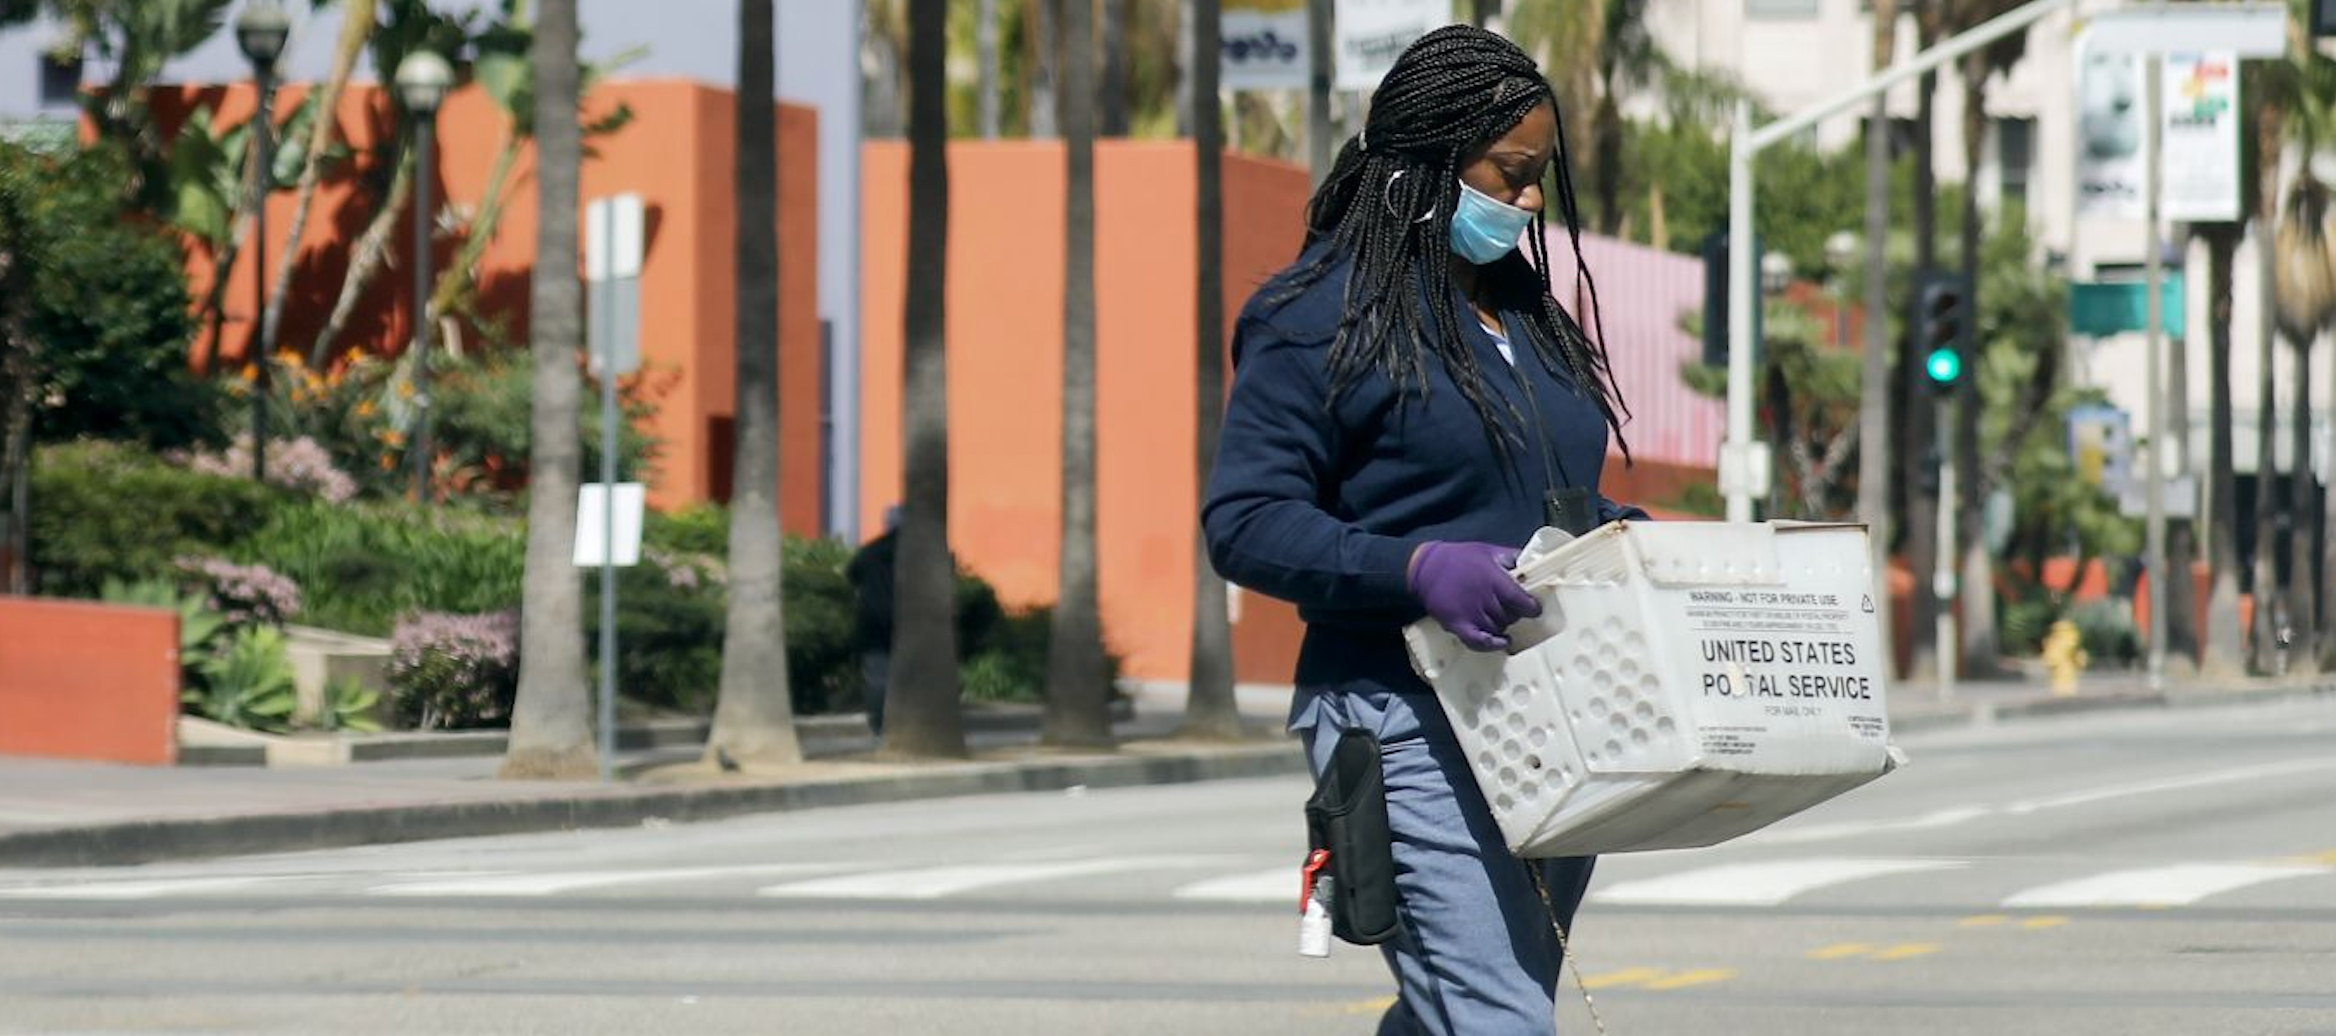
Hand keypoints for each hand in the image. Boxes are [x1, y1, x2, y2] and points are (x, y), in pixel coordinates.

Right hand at [1407, 541, 1540, 651]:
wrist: (1426, 568)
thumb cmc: (1460, 558)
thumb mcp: (1488, 551)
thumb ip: (1512, 557)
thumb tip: (1534, 563)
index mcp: (1494, 579)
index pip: (1521, 600)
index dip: (1531, 607)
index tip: (1534, 608)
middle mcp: (1484, 599)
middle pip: (1511, 616)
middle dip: (1515, 613)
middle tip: (1512, 608)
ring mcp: (1471, 614)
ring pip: (1498, 628)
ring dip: (1503, 625)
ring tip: (1501, 617)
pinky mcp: (1458, 625)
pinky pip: (1479, 642)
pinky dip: (1492, 645)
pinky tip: (1502, 642)